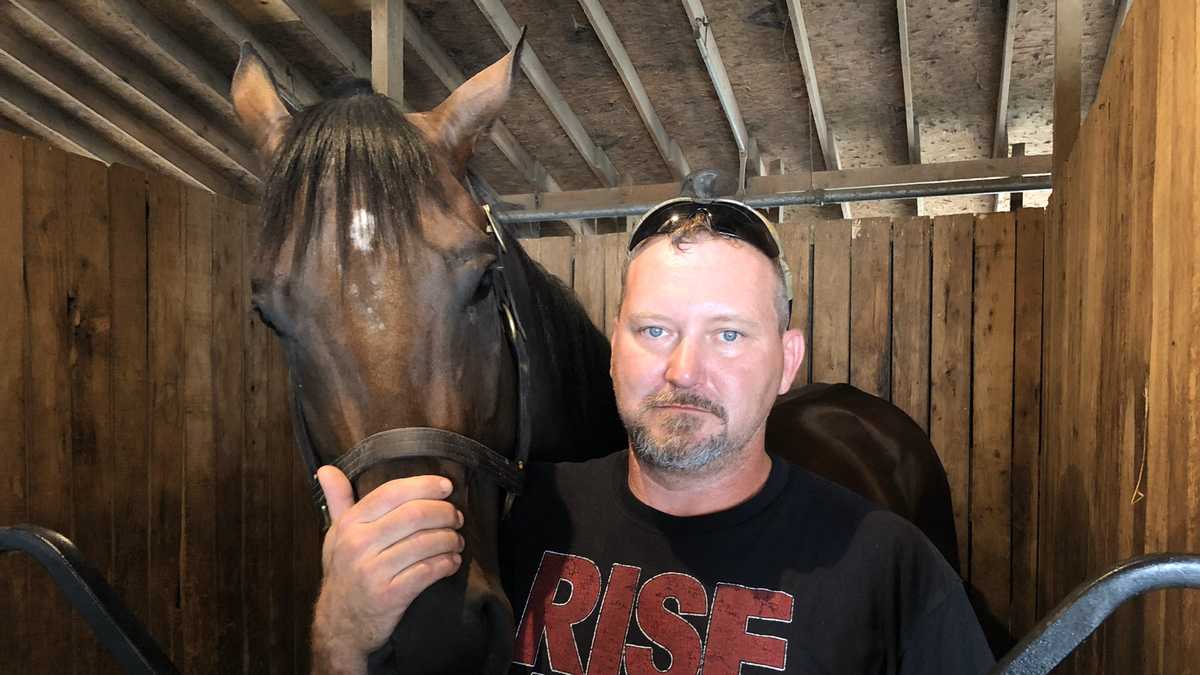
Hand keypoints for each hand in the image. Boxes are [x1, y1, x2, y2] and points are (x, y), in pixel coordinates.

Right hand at [310, 467, 464, 674]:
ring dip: (450, 539)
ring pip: (425, 543)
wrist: (339, 624)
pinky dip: (446, 563)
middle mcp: (359, 545)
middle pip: (414, 515)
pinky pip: (428, 571)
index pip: (392, 492)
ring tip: (457, 540)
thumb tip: (326, 469)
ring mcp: (373, 571)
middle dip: (444, 513)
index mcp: (350, 525)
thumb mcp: (336, 535)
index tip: (447, 486)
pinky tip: (452, 561)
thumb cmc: (344, 572)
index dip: (424, 485)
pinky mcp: (389, 596)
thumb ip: (338, 500)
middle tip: (457, 517)